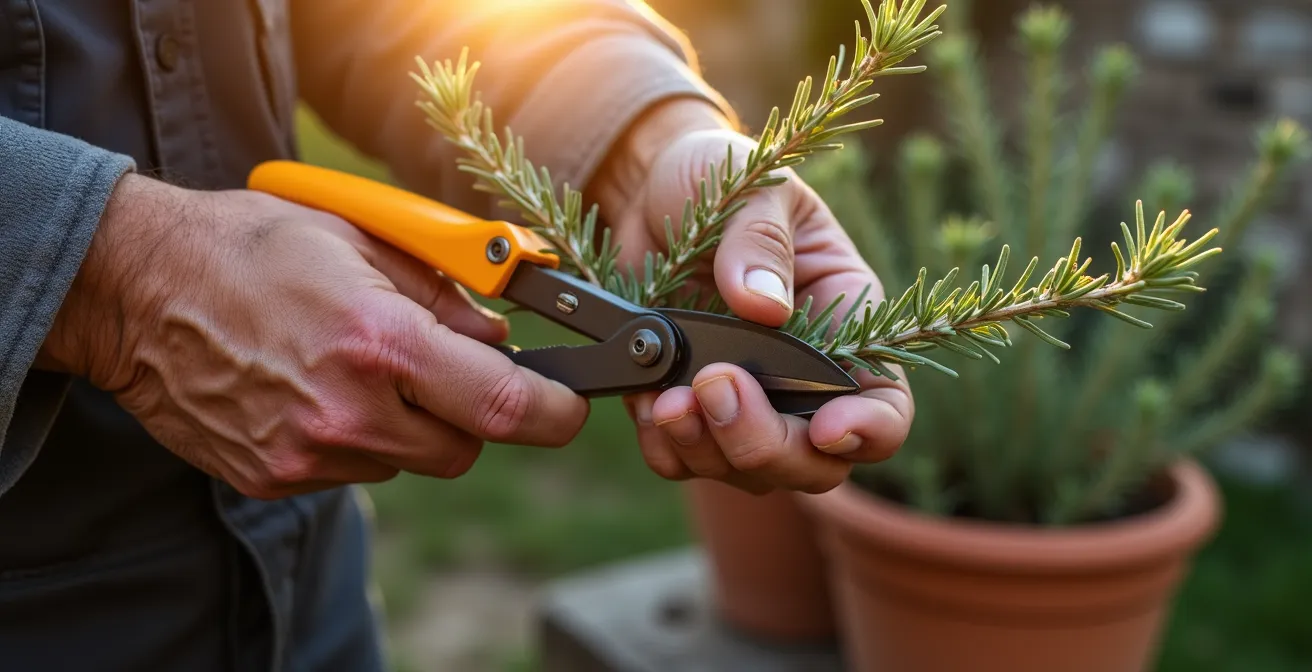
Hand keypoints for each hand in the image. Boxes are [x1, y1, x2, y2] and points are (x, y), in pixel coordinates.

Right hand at [38, 173, 588, 498]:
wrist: (136, 288)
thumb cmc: (252, 245)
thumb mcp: (362, 238)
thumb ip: (444, 294)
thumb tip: (501, 340)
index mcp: (380, 342)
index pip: (505, 407)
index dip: (554, 414)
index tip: (569, 407)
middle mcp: (348, 409)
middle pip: (466, 448)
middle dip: (474, 413)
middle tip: (443, 367)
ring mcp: (308, 452)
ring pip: (410, 459)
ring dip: (410, 424)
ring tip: (358, 366)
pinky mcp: (276, 477)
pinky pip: (355, 469)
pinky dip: (358, 437)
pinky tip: (317, 389)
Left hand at [588, 100, 913, 494]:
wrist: (648, 190)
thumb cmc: (723, 176)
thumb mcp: (754, 187)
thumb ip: (760, 242)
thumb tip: (763, 306)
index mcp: (847, 321)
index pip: (885, 404)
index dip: (868, 430)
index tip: (826, 426)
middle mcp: (804, 378)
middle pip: (813, 460)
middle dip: (764, 442)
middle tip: (714, 388)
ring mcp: (746, 400)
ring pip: (746, 472)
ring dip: (705, 449)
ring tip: (667, 398)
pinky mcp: (689, 408)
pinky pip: (685, 461)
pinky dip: (666, 448)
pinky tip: (647, 404)